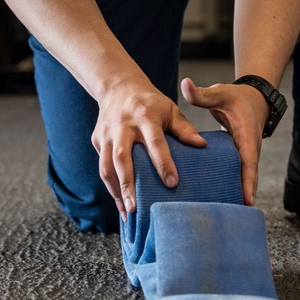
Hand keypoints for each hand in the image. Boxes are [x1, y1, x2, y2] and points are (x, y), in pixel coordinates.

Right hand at [93, 78, 205, 219]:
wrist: (118, 87)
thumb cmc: (150, 103)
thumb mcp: (170, 109)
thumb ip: (184, 128)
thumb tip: (202, 146)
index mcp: (145, 116)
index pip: (155, 143)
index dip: (163, 163)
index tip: (172, 184)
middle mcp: (123, 126)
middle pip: (123, 158)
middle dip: (128, 184)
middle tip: (136, 207)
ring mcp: (106, 134)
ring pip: (106, 167)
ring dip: (116, 191)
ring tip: (127, 212)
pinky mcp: (97, 141)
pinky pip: (103, 167)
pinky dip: (111, 187)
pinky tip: (121, 204)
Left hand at [180, 77, 269, 206]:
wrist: (254, 99)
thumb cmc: (235, 97)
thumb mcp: (220, 93)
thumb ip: (202, 94)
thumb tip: (185, 84)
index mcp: (247, 136)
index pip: (249, 161)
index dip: (248, 180)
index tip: (248, 198)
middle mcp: (251, 149)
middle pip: (250, 176)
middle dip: (245, 194)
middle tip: (238, 214)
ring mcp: (248, 155)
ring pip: (246, 178)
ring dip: (240, 194)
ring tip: (229, 215)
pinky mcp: (242, 158)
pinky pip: (240, 176)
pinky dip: (235, 188)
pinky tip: (223, 201)